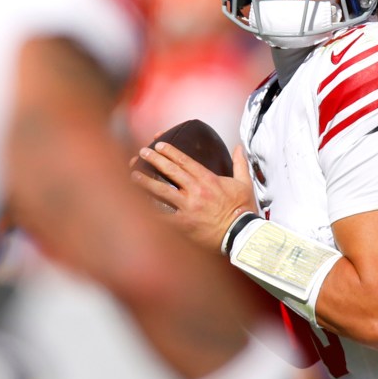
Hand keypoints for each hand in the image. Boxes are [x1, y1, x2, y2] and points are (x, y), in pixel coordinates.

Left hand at [132, 142, 258, 252]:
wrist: (240, 234)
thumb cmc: (243, 210)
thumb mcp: (244, 184)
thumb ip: (240, 164)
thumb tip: (238, 148)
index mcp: (208, 180)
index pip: (185, 161)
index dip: (170, 151)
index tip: (159, 144)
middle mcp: (196, 191)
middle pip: (171, 171)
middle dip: (154, 159)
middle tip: (142, 152)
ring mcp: (188, 207)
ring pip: (162, 191)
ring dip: (146, 182)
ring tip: (133, 174)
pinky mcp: (183, 224)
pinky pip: (162, 217)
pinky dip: (149, 212)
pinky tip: (136, 207)